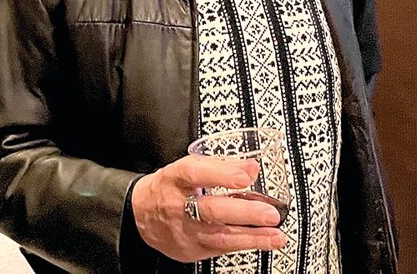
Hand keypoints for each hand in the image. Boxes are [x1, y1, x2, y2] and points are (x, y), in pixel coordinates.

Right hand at [130, 156, 285, 261]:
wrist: (141, 216)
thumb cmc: (169, 188)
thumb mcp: (185, 170)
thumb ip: (218, 167)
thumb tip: (250, 167)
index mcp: (174, 178)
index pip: (195, 173)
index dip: (221, 174)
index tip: (246, 175)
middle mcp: (178, 205)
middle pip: (210, 209)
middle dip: (244, 213)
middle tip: (270, 213)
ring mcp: (185, 230)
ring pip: (219, 235)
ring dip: (252, 236)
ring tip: (276, 235)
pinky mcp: (193, 249)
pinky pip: (221, 248)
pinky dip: (245, 244)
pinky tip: (264, 241)